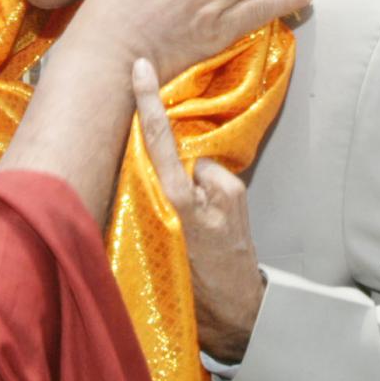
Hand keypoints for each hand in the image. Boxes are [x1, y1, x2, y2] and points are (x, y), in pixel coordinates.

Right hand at [132, 57, 265, 362]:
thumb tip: (154, 169)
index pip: (160, 143)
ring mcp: (229, 192)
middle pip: (177, 152)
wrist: (237, 311)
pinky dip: (205, 188)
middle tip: (174, 204)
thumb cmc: (192, 284)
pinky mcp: (239, 195)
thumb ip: (153, 200)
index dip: (148, 103)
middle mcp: (208, 191)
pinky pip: (211, 176)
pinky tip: (206, 219)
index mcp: (180, 203)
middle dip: (169, 163)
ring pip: (194, 165)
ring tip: (192, 220)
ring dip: (189, 181)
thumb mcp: (160, 242)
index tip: (141, 69)